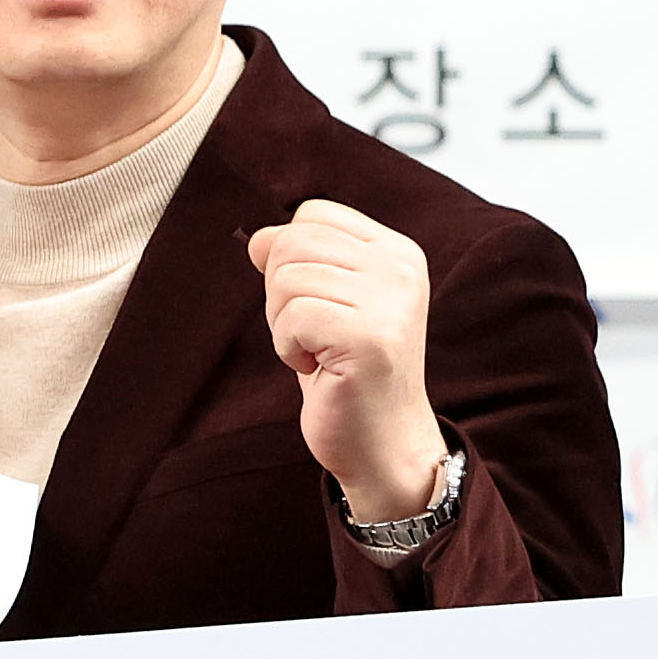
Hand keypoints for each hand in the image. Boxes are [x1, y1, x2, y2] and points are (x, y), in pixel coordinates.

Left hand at [249, 197, 442, 510]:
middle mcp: (400, 267)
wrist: (382, 443)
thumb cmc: (347, 374)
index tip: (317, 305)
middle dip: (280, 293)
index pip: (313, 215)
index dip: (290, 259)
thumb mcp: (322, 305)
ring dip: (283, 325)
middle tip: (311, 335)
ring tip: (317, 352)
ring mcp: (390, 300)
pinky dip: (288, 348)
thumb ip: (297, 263)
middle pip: (294, 242)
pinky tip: (318, 368)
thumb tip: (257, 239)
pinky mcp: (370, 336)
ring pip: (286, 279)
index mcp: (396, 251)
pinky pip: (292, 317)